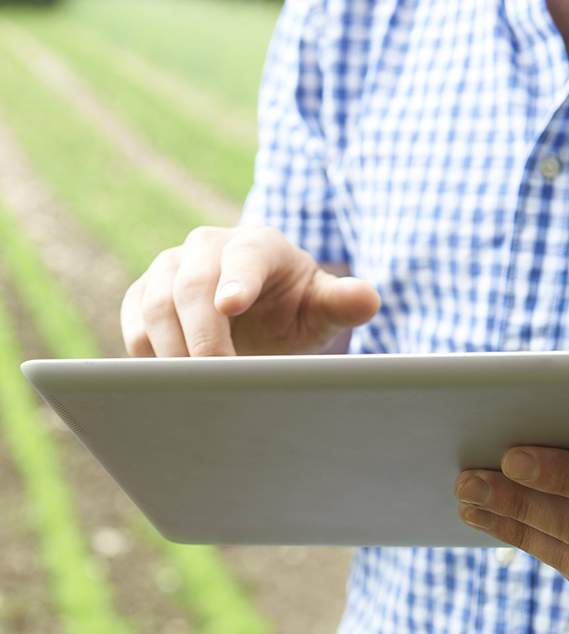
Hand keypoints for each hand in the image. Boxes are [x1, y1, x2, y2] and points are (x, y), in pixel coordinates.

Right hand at [121, 225, 380, 356]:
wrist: (258, 313)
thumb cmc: (294, 309)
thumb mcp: (321, 308)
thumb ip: (342, 302)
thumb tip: (369, 299)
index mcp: (257, 245)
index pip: (244, 257)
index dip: (236, 280)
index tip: (231, 306)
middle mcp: (208, 248)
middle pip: (190, 285)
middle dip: (202, 336)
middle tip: (218, 377)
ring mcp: (170, 268)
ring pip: (154, 304)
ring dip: (172, 350)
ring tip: (196, 388)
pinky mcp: (144, 294)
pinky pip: (134, 324)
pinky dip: (148, 355)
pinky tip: (170, 381)